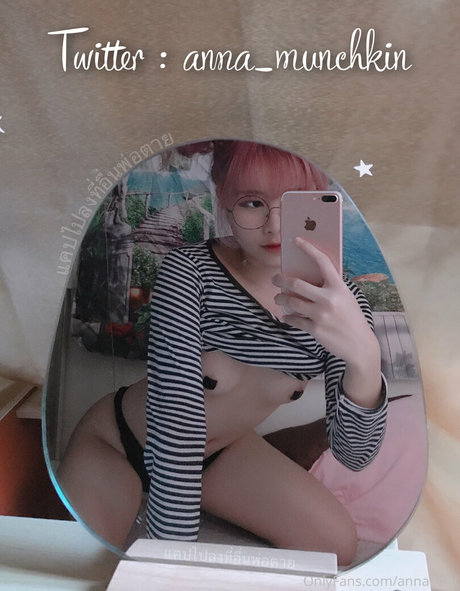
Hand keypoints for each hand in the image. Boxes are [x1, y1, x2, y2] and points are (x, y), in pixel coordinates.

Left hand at [272, 237, 378, 368]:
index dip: (308, 249)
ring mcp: (321, 314)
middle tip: (275, 279)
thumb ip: (331, 287)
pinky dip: (287, 317)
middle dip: (280, 280)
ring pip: (291, 302)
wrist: (360, 345)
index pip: (322, 262)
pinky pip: (294, 319)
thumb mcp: (347, 297)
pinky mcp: (315, 329)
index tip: (296, 240)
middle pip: (296, 284)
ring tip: (278, 297)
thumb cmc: (352, 318)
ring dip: (280, 298)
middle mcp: (329, 299)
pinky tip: (286, 315)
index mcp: (339, 287)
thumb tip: (308, 276)